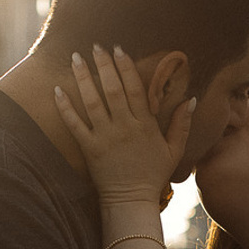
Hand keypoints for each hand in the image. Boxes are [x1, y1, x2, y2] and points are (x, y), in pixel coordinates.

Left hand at [53, 46, 194, 205]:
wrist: (131, 202)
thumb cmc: (153, 176)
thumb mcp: (174, 151)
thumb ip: (182, 124)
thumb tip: (192, 99)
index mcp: (145, 125)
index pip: (135, 88)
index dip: (126, 66)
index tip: (119, 49)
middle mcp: (124, 127)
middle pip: (113, 89)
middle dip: (103, 65)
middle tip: (95, 46)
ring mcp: (105, 138)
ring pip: (92, 101)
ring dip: (83, 78)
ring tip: (76, 58)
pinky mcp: (89, 149)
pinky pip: (74, 124)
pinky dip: (65, 107)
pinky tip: (57, 90)